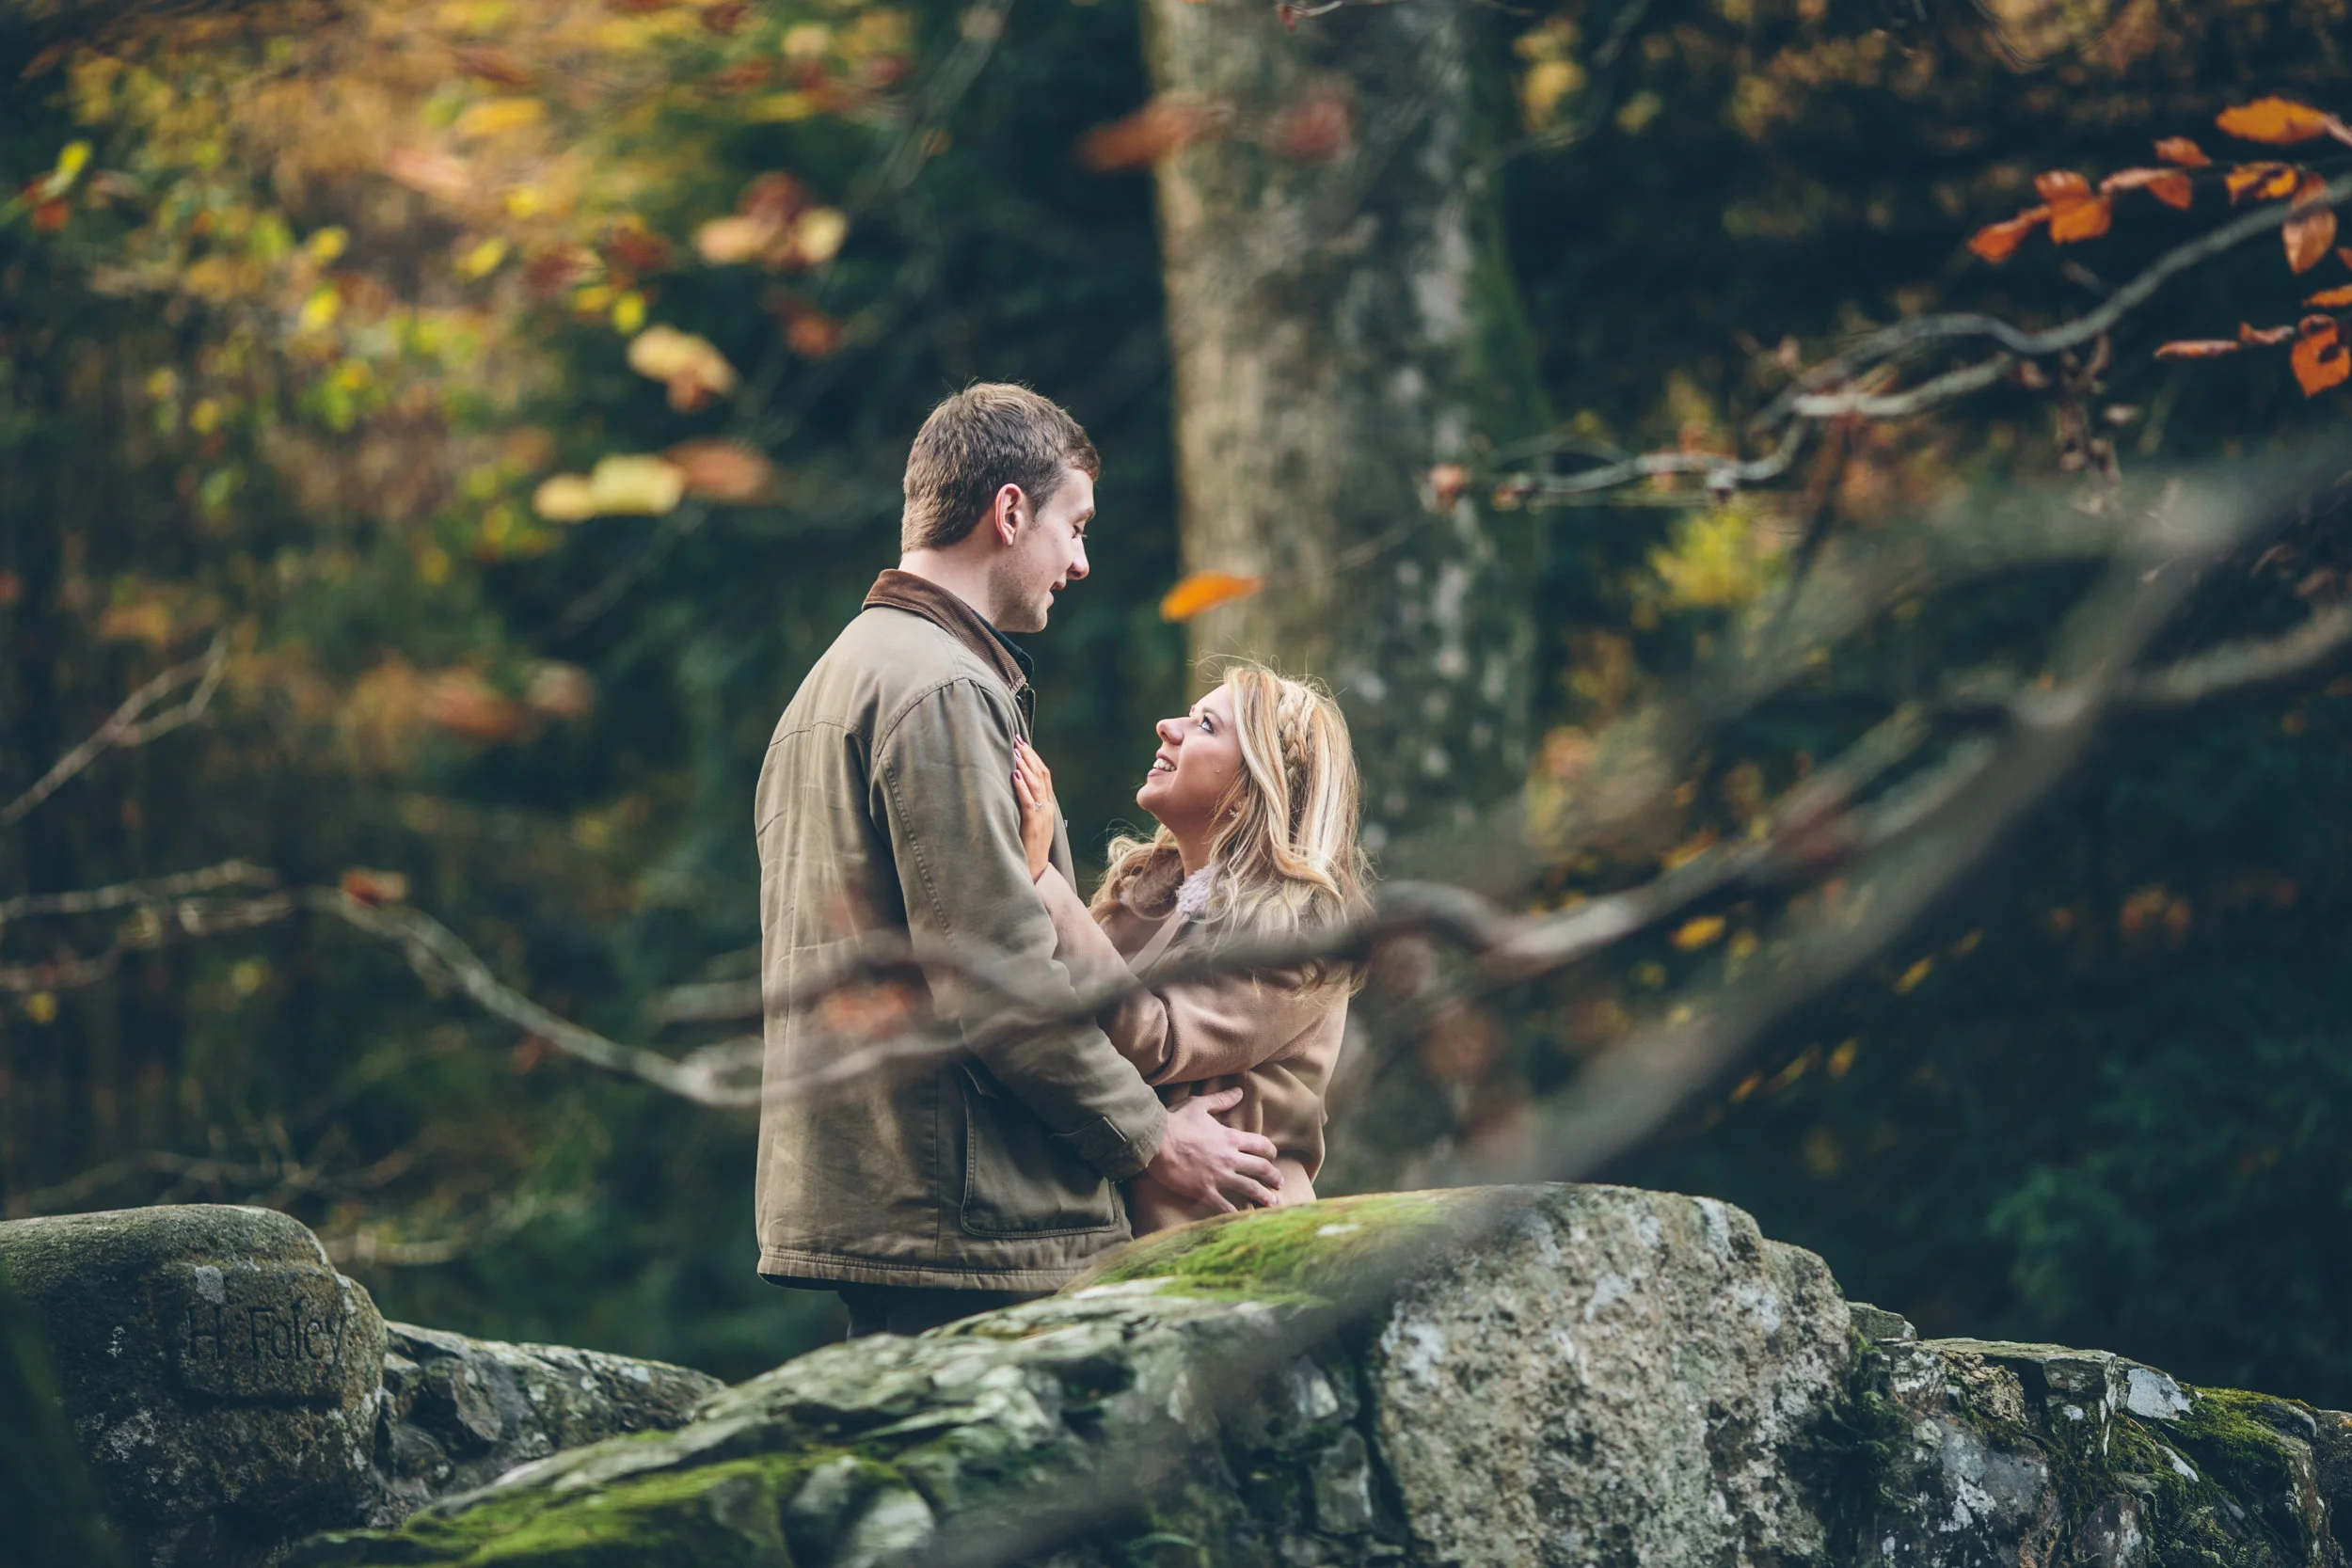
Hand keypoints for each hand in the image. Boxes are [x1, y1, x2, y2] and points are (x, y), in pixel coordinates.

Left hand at [1012, 737, 1057, 879]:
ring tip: (1016, 751)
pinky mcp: (1033, 825)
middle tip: (1017, 740)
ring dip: (1025, 766)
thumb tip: (1017, 786)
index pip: (1045, 776)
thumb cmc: (1030, 846)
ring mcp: (1042, 816)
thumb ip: (1030, 805)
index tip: (1023, 743)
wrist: (1035, 870)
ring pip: (1036, 785)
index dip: (1035, 758)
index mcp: (1048, 806)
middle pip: (1042, 776)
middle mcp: (1047, 808)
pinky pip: (1028, 802)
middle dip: (1029, 756)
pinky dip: (1022, 787)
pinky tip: (1014, 775)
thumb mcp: (1033, 822)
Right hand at [1143, 1087, 1280, 1213]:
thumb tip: (1239, 1092)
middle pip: (1260, 1168)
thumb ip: (1221, 1100)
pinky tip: (1241, 1217)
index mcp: (1230, 1138)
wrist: (1155, 1142)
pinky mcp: (1204, 1190)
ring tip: (1272, 1202)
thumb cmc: (1175, 1121)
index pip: (1260, 1145)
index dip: (1270, 1152)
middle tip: (1279, 1183)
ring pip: (1248, 1188)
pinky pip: (1224, 1205)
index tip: (1273, 1157)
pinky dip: (1234, 1212)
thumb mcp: (1199, 1105)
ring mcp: (1218, 1176)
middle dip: (1273, 1176)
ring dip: (1263, 1196)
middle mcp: (1229, 1158)